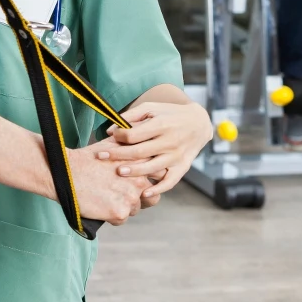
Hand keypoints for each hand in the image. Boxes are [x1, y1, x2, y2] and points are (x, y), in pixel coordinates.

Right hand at [66, 144, 149, 225]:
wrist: (66, 172)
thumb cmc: (87, 158)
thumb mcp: (113, 145)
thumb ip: (130, 149)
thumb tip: (140, 149)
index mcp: (141, 163)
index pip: (160, 176)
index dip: (151, 182)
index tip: (141, 184)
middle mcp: (140, 179)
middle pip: (151, 198)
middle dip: (140, 199)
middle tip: (122, 195)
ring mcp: (131, 197)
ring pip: (134, 210)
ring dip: (124, 207)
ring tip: (106, 198)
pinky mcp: (120, 212)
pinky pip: (121, 220)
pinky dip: (112, 216)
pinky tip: (100, 206)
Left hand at [95, 102, 212, 198]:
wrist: (199, 123)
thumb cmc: (170, 114)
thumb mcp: (152, 108)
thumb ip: (131, 116)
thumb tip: (111, 131)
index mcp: (161, 124)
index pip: (135, 134)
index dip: (119, 137)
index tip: (111, 137)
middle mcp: (170, 141)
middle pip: (140, 151)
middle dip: (119, 155)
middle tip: (101, 157)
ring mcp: (177, 156)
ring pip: (153, 168)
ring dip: (135, 172)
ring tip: (119, 173)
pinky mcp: (182, 167)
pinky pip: (170, 181)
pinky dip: (159, 189)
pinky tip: (145, 193)